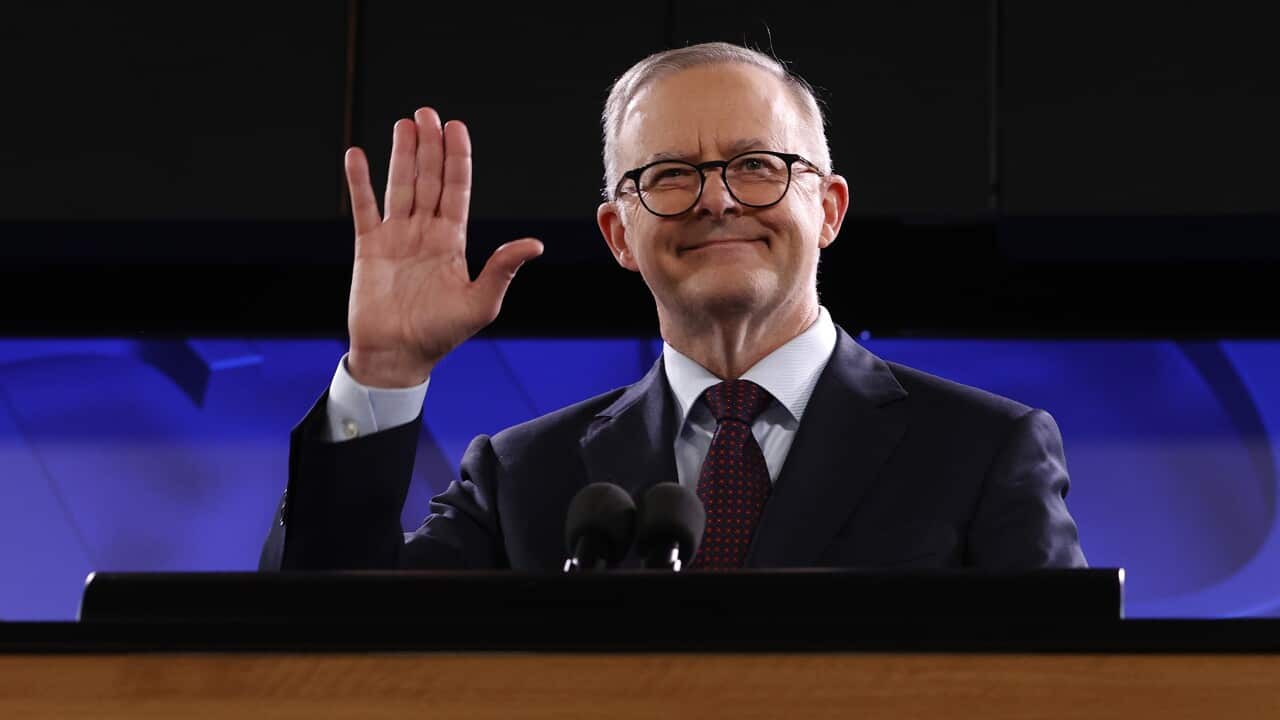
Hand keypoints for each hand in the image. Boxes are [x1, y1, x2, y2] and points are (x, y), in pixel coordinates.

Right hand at [343, 108, 542, 386]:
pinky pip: (363, 208)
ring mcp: (396, 238)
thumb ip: (502, 269)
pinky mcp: (369, 248)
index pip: (456, 190)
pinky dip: (359, 182)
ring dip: (401, 155)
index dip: (456, 159)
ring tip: (404, 124)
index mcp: (452, 242)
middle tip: (427, 113)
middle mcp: (425, 233)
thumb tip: (534, 244)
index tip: (455, 128)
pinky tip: (358, 156)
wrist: (398, 357)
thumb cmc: (441, 336)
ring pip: (400, 186)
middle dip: (429, 146)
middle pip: (428, 179)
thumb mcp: (480, 303)